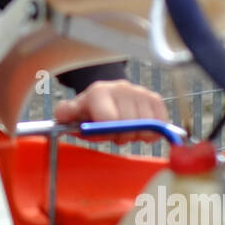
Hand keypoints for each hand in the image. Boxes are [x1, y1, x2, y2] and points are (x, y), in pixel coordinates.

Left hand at [53, 80, 168, 142]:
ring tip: (124, 130)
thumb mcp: (73, 113)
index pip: (109, 119)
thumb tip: (63, 114)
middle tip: (113, 134)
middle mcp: (121, 88)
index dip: (106, 132)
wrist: (105, 98)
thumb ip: (65, 114)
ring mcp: (139, 92)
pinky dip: (153, 132)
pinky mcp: (154, 98)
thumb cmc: (89, 112)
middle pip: (130, 125)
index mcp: (98, 92)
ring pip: (147, 125)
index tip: (101, 132)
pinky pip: (161, 121)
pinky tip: (140, 130)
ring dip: (137, 135)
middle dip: (121, 136)